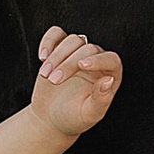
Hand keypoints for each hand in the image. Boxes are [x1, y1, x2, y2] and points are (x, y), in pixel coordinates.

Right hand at [30, 26, 121, 145]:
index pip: (111, 59)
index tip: (83, 66)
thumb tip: (108, 80)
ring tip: (45, 75)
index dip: (99, 60)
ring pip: (72, 40)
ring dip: (57, 55)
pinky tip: (42, 57)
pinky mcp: (60, 49)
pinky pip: (56, 34)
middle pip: (87, 48)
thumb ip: (100, 100)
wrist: (51, 119)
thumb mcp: (88, 114)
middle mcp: (96, 61)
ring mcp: (78, 53)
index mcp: (109, 76)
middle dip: (68, 63)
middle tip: (54, 81)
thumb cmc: (73, 118)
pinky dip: (48, 41)